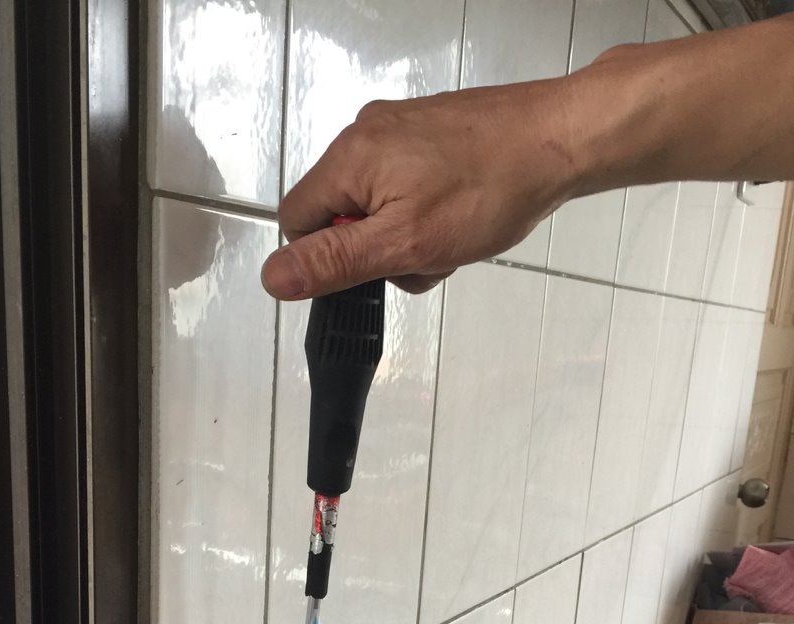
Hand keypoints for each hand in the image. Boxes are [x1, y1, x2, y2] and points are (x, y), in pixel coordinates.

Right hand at [260, 78, 582, 300]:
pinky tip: (460, 218)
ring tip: (450, 236)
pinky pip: (405, 190)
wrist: (560, 141)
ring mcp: (399, 132)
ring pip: (376, 209)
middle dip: (377, 250)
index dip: (328, 258)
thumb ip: (335, 262)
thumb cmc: (494, 185)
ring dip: (406, 238)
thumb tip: (275, 278)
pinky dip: (427, 215)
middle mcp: (366, 135)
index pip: (297, 223)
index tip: (373, 264)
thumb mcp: (405, 243)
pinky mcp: (427, 136)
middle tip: (423, 253)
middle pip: (339, 217)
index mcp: (350, 158)